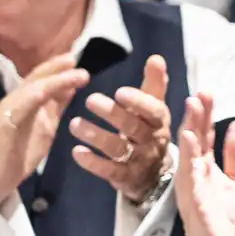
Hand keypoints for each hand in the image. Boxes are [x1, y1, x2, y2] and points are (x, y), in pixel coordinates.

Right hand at [0, 55, 88, 208]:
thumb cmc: (21, 150)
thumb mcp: (46, 125)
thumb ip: (56, 106)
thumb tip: (71, 86)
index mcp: (26, 101)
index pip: (42, 79)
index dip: (58, 68)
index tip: (76, 59)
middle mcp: (16, 101)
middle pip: (36, 79)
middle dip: (56, 67)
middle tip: (74, 58)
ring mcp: (8, 112)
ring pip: (31, 90)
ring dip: (54, 80)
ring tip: (75, 73)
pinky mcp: (4, 126)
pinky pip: (18, 109)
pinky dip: (31, 98)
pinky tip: (44, 91)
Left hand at [70, 54, 173, 201]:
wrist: (155, 173)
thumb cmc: (150, 131)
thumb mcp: (155, 109)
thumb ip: (154, 84)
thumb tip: (156, 58)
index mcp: (160, 122)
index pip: (154, 111)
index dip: (138, 102)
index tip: (119, 92)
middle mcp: (152, 142)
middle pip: (133, 127)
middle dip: (113, 114)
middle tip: (90, 100)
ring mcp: (139, 161)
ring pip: (118, 148)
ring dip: (96, 136)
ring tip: (74, 124)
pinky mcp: (125, 178)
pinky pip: (110, 171)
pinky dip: (93, 163)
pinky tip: (76, 152)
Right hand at [170, 92, 234, 235]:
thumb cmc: (221, 215)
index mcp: (203, 164)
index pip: (203, 133)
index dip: (205, 113)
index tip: (206, 90)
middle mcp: (193, 172)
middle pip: (194, 138)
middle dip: (196, 115)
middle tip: (198, 92)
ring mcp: (192, 187)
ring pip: (189, 155)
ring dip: (190, 132)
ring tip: (191, 109)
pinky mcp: (195, 204)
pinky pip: (191, 182)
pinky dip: (190, 163)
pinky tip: (191, 148)